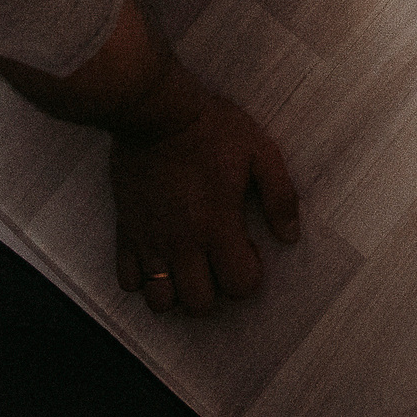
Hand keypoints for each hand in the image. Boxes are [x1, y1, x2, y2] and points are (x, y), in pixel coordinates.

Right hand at [110, 95, 299, 313]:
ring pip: (160, 302)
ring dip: (177, 292)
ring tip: (188, 266)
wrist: (154, 111)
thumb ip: (280, 195)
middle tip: (217, 260)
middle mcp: (182, 242)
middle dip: (215, 291)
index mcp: (218, 225)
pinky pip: (128, 281)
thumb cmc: (211, 128)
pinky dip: (144, 279)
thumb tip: (290, 235)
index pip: (239, 286)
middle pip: (198, 305)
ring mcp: (150, 241)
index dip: (249, 274)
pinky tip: (159, 256)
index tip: (247, 248)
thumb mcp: (260, 151)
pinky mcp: (125, 232)